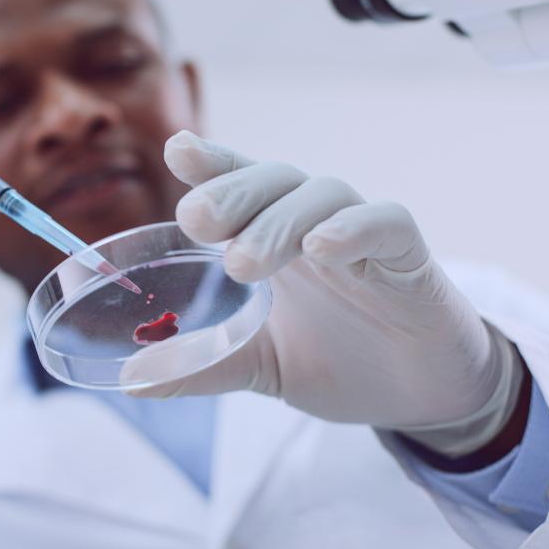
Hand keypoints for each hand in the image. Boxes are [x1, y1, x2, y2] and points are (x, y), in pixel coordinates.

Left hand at [129, 131, 522, 450]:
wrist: (418, 397)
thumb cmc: (337, 360)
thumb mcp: (259, 364)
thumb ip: (203, 364)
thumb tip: (130, 381)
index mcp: (272, 237)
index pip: (237, 184)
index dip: (210, 162)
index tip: (176, 151)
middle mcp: (312, 224)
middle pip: (271, 180)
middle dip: (229, 192)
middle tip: (194, 219)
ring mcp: (361, 235)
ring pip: (321, 195)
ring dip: (278, 221)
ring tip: (243, 261)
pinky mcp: (408, 256)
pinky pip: (384, 223)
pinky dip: (352, 229)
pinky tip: (322, 248)